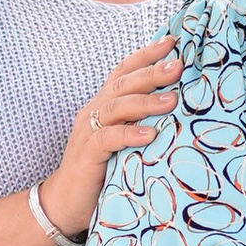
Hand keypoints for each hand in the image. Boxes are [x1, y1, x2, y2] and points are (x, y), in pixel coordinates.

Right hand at [37, 38, 180, 240]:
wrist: (64, 204)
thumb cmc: (100, 172)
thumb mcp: (123, 142)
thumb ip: (140, 122)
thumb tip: (181, 111)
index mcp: (103, 105)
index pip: (124, 71)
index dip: (146, 55)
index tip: (172, 41)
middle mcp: (94, 112)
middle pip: (123, 83)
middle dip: (151, 72)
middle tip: (178, 64)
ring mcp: (87, 132)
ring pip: (116, 107)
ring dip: (145, 101)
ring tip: (172, 99)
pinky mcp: (87, 155)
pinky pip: (108, 139)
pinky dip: (129, 134)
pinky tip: (150, 134)